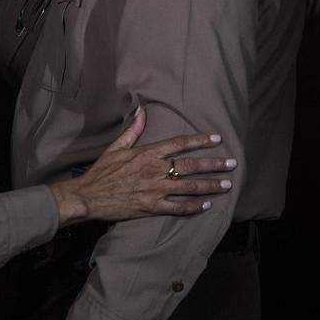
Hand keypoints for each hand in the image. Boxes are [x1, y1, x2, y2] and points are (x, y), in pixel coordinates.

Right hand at [50, 108, 235, 224]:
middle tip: (232, 164)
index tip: (216, 139)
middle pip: (190, 166)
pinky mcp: (151, 207)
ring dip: (210, 186)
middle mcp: (154, 170)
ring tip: (226, 185)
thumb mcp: (116, 147)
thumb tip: (142, 110)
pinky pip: (177, 208)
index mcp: (147, 153)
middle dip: (213, 164)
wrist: (88, 196)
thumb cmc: (102, 172)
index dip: (200, 140)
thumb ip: (133, 130)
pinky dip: (193, 207)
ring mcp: (154, 190)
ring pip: (188, 188)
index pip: (179, 144)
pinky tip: (206, 205)